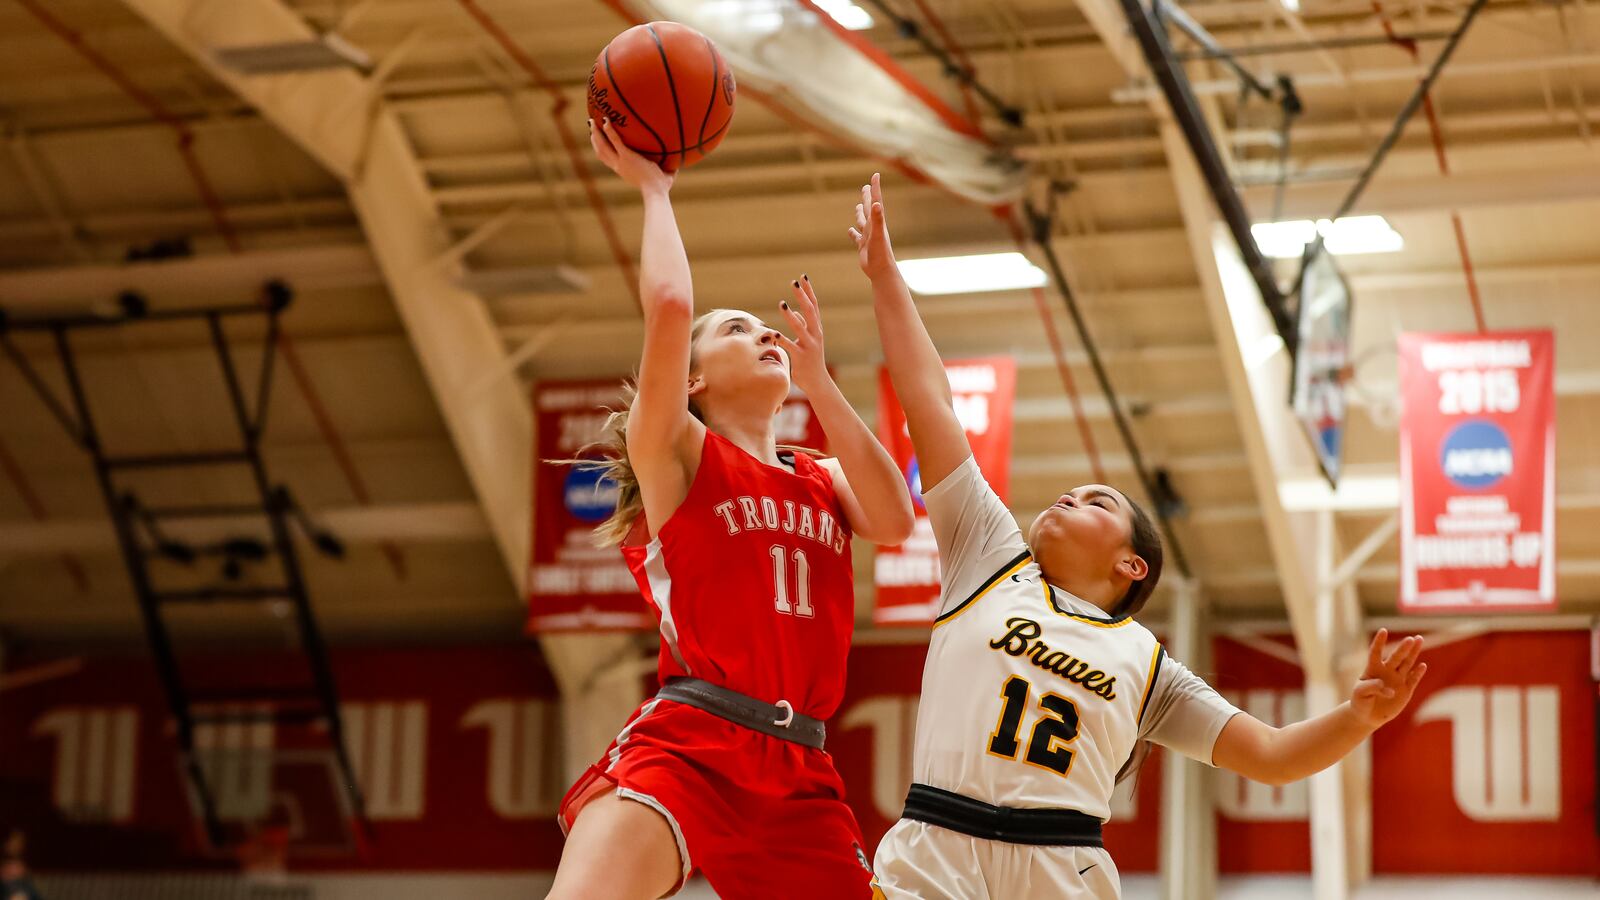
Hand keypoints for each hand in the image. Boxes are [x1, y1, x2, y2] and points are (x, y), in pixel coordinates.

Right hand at [589, 117, 674, 193]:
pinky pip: (615, 140)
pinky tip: (607, 120)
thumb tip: (680, 160)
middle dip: (595, 139)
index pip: (609, 159)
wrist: (656, 192)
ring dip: (596, 133)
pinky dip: (610, 130)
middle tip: (592, 127)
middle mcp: (618, 166)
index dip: (602, 149)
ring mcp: (621, 161)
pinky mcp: (627, 156)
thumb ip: (667, 167)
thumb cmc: (661, 187)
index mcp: (623, 170)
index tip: (600, 141)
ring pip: (603, 146)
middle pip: (601, 151)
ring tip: (592, 121)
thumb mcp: (663, 175)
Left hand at [776, 275, 831, 395]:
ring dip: (790, 316)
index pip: (814, 305)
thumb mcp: (809, 340)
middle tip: (794, 283)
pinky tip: (773, 334)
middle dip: (802, 296)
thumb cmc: (811, 359)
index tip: (803, 277)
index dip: (808, 291)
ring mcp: (809, 345)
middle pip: (810, 311)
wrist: (817, 381)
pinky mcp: (801, 357)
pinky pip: (790, 346)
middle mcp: (815, 334)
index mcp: (816, 328)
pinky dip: (781, 339)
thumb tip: (796, 313)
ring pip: (800, 328)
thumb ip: (803, 326)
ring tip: (781, 304)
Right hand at [849, 173, 896, 280]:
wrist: (882, 271)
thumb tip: (875, 204)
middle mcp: (874, 228)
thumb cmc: (881, 253)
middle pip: (869, 208)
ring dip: (860, 213)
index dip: (875, 188)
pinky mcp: (863, 247)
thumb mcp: (878, 234)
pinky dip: (853, 233)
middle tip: (866, 186)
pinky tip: (850, 230)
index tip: (876, 175)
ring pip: (863, 222)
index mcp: (877, 222)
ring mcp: (868, 237)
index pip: (876, 201)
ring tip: (858, 205)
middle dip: (867, 197)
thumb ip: (877, 219)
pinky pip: (857, 237)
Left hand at [1349, 629, 1426, 728]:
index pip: (1376, 653)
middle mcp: (1387, 671)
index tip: (1383, 630)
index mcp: (1373, 669)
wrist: (1368, 716)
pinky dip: (1418, 673)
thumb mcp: (1360, 694)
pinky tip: (1422, 665)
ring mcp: (1397, 679)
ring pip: (1407, 663)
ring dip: (1413, 653)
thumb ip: (1372, 688)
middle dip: (1404, 648)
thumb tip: (1388, 689)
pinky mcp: (1406, 690)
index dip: (1379, 642)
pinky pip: (1413, 679)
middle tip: (1411, 639)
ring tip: (1419, 640)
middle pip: (1396, 657)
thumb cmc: (1360, 701)